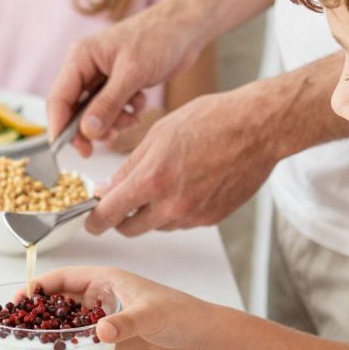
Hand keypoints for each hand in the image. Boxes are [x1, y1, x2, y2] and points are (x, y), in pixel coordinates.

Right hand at [30, 265, 212, 349]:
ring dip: (49, 328)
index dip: (40, 285)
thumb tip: (100, 331)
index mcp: (106, 279)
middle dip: (37, 309)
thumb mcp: (150, 314)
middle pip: (60, 299)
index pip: (64, 277)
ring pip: (67, 320)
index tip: (20, 299)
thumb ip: (125, 322)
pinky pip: (79, 339)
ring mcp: (102, 317)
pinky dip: (65, 345)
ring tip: (27, 342)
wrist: (197, 338)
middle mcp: (100, 296)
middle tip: (14, 324)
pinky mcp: (108, 339)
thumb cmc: (179, 314)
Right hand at [46, 0, 206, 153]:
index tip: (64, 150)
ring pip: (95, 112)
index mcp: (81, 57)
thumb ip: (107, 104)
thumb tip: (87, 132)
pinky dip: (125, 113)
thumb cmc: (158, 38)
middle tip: (104, 144)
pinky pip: (113, 109)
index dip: (58, 126)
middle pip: (75, 109)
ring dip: (112, 122)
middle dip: (90, 128)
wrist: (187, 28)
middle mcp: (87, 67)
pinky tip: (140, 104)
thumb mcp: (132, 73)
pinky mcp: (119, 84)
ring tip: (131, 119)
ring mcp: (103, 76)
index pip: (59, 98)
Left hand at [85, 82, 281, 236]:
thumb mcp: (159, 134)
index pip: (109, 214)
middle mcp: (172, 205)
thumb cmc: (212, 121)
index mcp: (153, 179)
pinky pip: (182, 221)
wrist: (258, 129)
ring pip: (157, 225)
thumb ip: (129, 167)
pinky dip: (176, 209)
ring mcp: (194, 215)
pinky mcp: (212, 219)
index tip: (90, 218)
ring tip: (164, 180)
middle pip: (130, 229)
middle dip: (119, 218)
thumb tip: (107, 189)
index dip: (94, 219)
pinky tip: (186, 183)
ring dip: (151, 212)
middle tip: (120, 201)